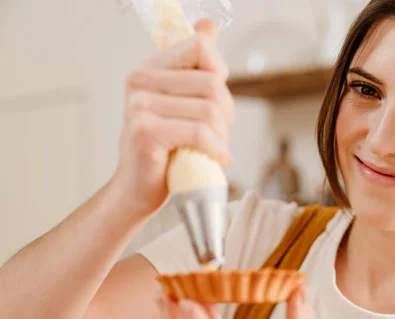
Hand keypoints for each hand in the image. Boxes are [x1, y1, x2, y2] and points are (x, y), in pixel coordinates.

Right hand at [112, 18, 234, 215]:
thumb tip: (207, 24)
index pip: (201, 47)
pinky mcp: (146, 131)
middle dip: (226, 114)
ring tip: (213, 149)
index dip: (219, 74)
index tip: (214, 100)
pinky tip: (218, 159)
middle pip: (213, 84)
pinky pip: (200, 133)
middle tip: (219, 135)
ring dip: (222, 137)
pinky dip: (217, 149)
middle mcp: (141, 81)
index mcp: (151, 69)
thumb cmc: (166, 149)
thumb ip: (196, 65)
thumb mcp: (183, 102)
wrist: (139, 189)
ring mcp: (140, 106)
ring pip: (210, 111)